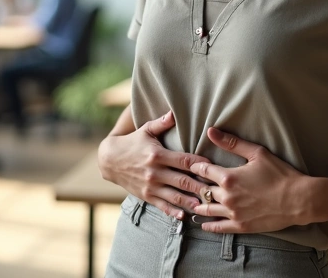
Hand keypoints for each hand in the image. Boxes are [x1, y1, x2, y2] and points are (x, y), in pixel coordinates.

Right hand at [97, 111, 212, 219]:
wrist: (109, 160)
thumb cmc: (132, 142)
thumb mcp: (145, 130)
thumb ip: (161, 123)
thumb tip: (174, 112)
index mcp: (158, 155)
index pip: (184, 160)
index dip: (200, 164)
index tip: (214, 167)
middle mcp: (155, 172)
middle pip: (183, 181)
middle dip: (200, 186)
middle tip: (217, 191)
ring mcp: (150, 186)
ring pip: (175, 196)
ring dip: (190, 202)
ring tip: (205, 206)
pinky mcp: (146, 196)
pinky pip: (162, 206)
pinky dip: (173, 212)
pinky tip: (184, 216)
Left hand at [188, 127, 320, 233]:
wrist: (299, 199)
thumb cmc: (280, 174)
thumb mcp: (257, 153)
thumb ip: (232, 143)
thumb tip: (211, 132)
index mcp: (228, 177)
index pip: (203, 171)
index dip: (196, 167)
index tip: (193, 166)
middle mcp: (227, 196)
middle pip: (203, 190)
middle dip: (197, 186)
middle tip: (192, 184)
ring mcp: (233, 213)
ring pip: (207, 209)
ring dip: (199, 205)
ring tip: (194, 202)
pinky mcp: (241, 226)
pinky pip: (219, 227)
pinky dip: (209, 225)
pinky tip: (203, 224)